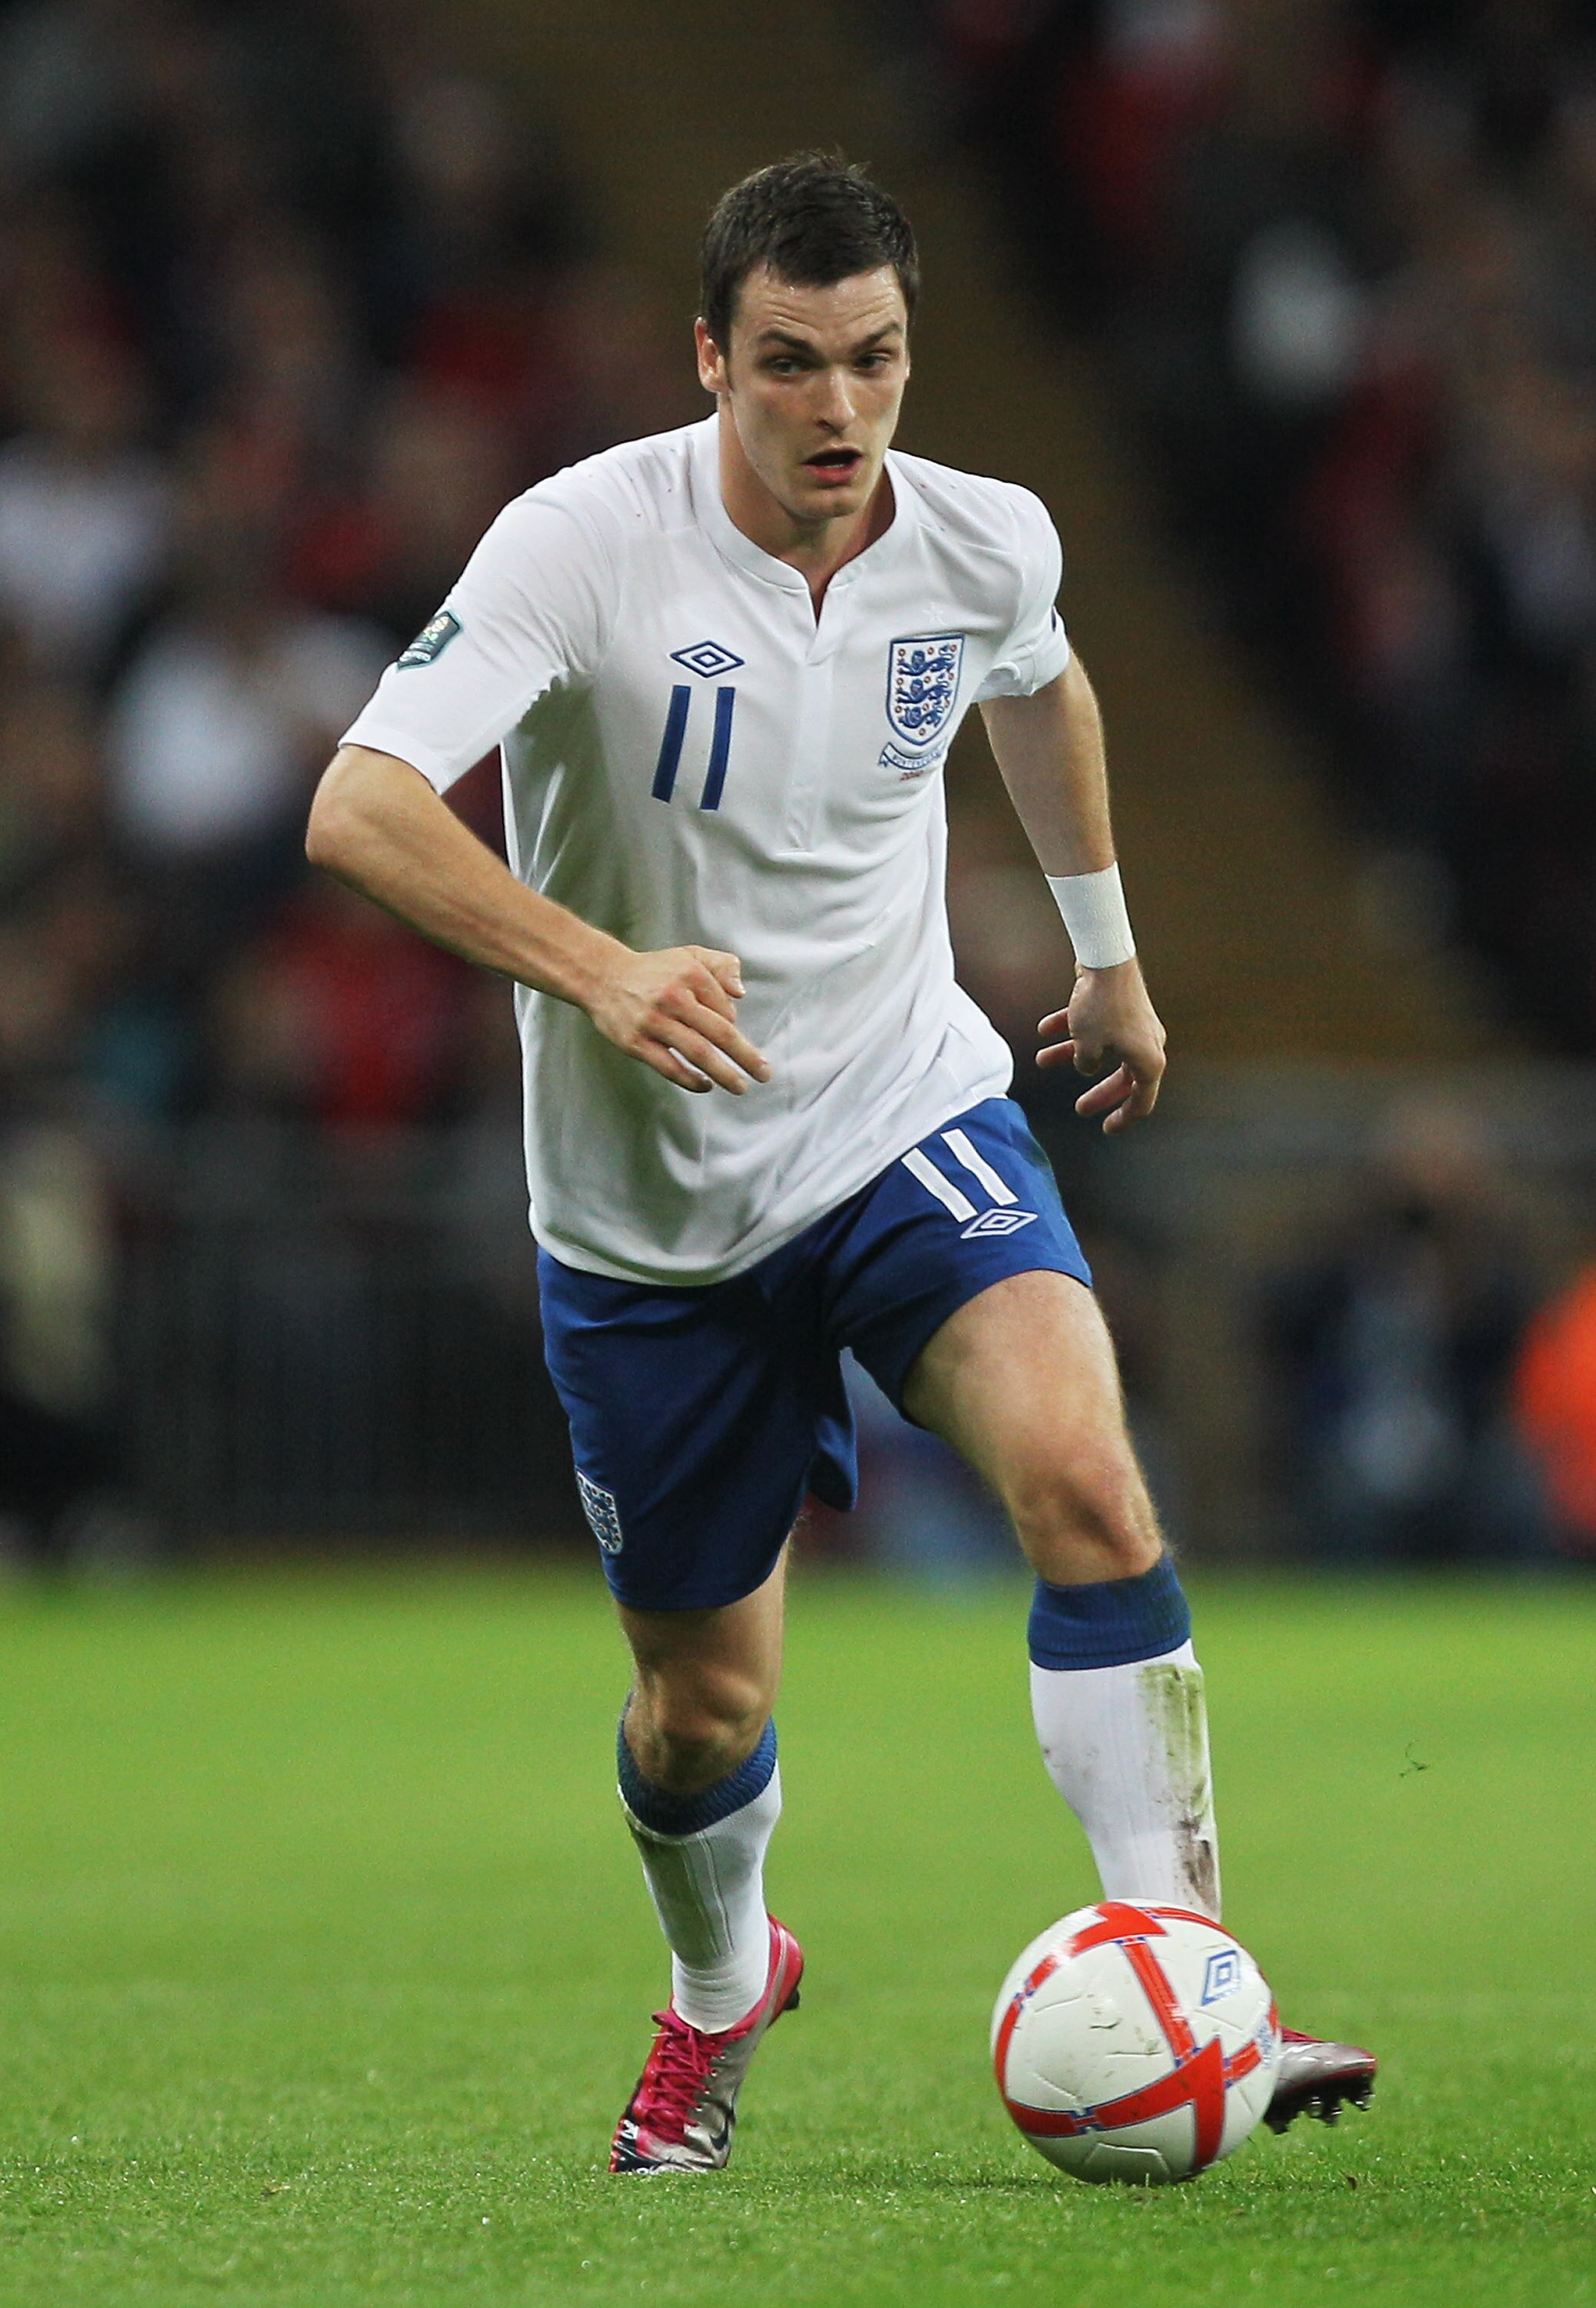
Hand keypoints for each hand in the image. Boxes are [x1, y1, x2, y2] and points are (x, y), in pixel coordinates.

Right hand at [584, 944, 770, 1093]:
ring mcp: (653, 1022)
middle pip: (719, 1033)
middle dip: (746, 1056)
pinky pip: (670, 1066)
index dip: (732, 1023)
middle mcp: (673, 997)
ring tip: (740, 1086)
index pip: (725, 1009)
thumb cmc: (653, 970)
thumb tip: (741, 993)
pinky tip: (706, 1085)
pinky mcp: (636, 1042)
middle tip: (764, 1074)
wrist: (602, 976)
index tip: (728, 1034)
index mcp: (690, 974)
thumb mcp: (689, 955)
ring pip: (698, 1052)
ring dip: (724, 1073)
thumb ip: (722, 966)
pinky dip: (691, 1080)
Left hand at [1037, 959, 1165, 1133]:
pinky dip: (1071, 1028)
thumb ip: (1085, 1064)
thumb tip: (1085, 1065)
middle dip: (1098, 1093)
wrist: (1106, 961)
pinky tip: (1044, 1029)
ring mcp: (1134, 1025)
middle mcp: (1147, 1044)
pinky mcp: (1120, 1008)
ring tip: (1043, 1059)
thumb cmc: (1102, 1006)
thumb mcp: (1087, 1047)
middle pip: (1121, 1079)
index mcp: (1148, 1061)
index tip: (1107, 1128)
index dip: (1123, 1119)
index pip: (1141, 1102)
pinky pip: (1095, 1026)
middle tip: (1080, 1107)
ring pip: (1103, 1050)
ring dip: (1072, 1056)